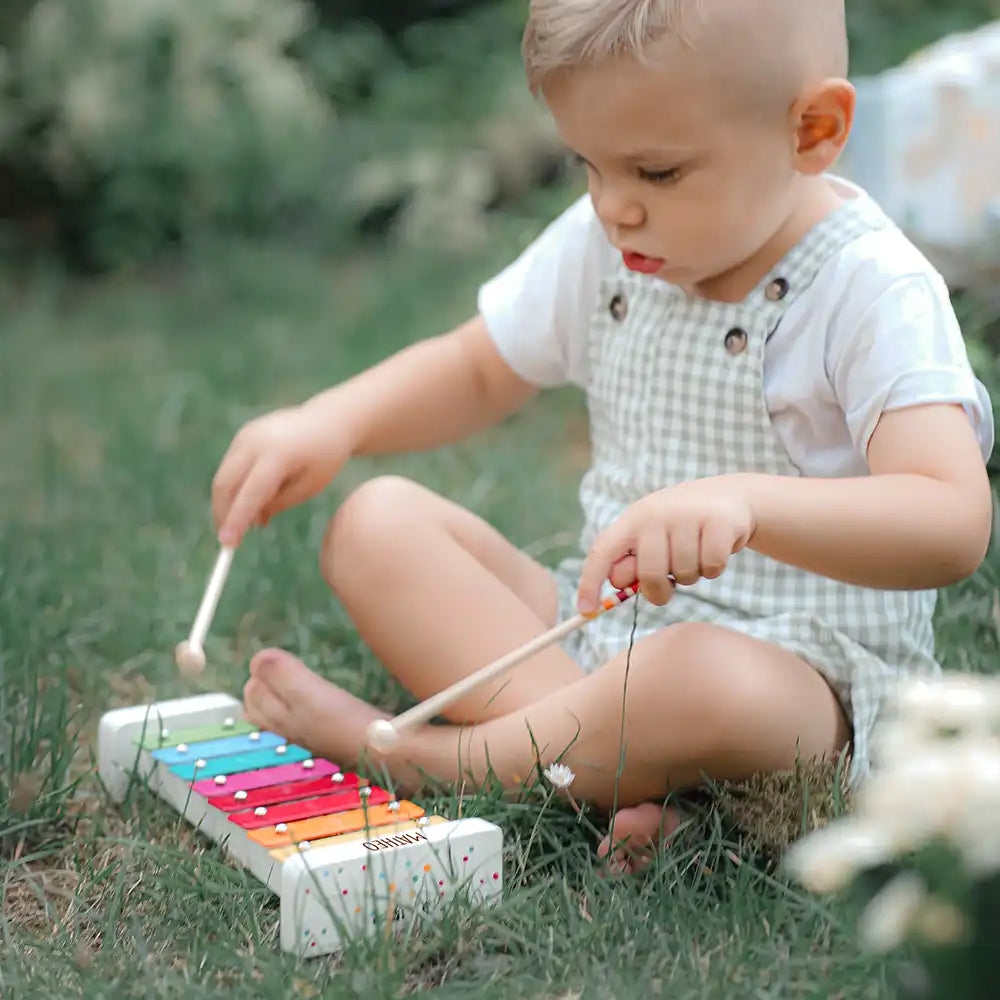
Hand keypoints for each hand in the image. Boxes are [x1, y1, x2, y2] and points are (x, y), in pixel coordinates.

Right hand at [212, 403, 352, 546]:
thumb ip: (279, 504)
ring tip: (254, 520)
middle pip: (225, 484)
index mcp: (278, 454)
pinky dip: (235, 487)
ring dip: (228, 502)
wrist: (329, 420)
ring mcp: (246, 435)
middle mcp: (256, 441)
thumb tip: (250, 522)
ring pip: (224, 476)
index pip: (250, 493)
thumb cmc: (325, 457)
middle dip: (223, 513)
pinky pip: (231, 466)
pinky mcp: (243, 434)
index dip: (236, 520)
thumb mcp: (309, 487)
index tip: (227, 544)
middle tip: (231, 538)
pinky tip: (254, 502)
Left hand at [576, 475, 756, 612]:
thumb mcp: (653, 536)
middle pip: (648, 575)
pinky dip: (714, 569)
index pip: (603, 551)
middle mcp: (656, 514)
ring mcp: (688, 516)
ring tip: (696, 552)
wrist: (731, 495)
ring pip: (684, 575)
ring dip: (691, 576)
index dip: (590, 582)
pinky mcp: (718, 522)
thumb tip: (618, 583)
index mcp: (633, 518)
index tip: (585, 610)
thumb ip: (635, 560)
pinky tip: (716, 548)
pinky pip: (711, 568)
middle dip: (660, 591)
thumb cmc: (683, 525)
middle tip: (671, 583)